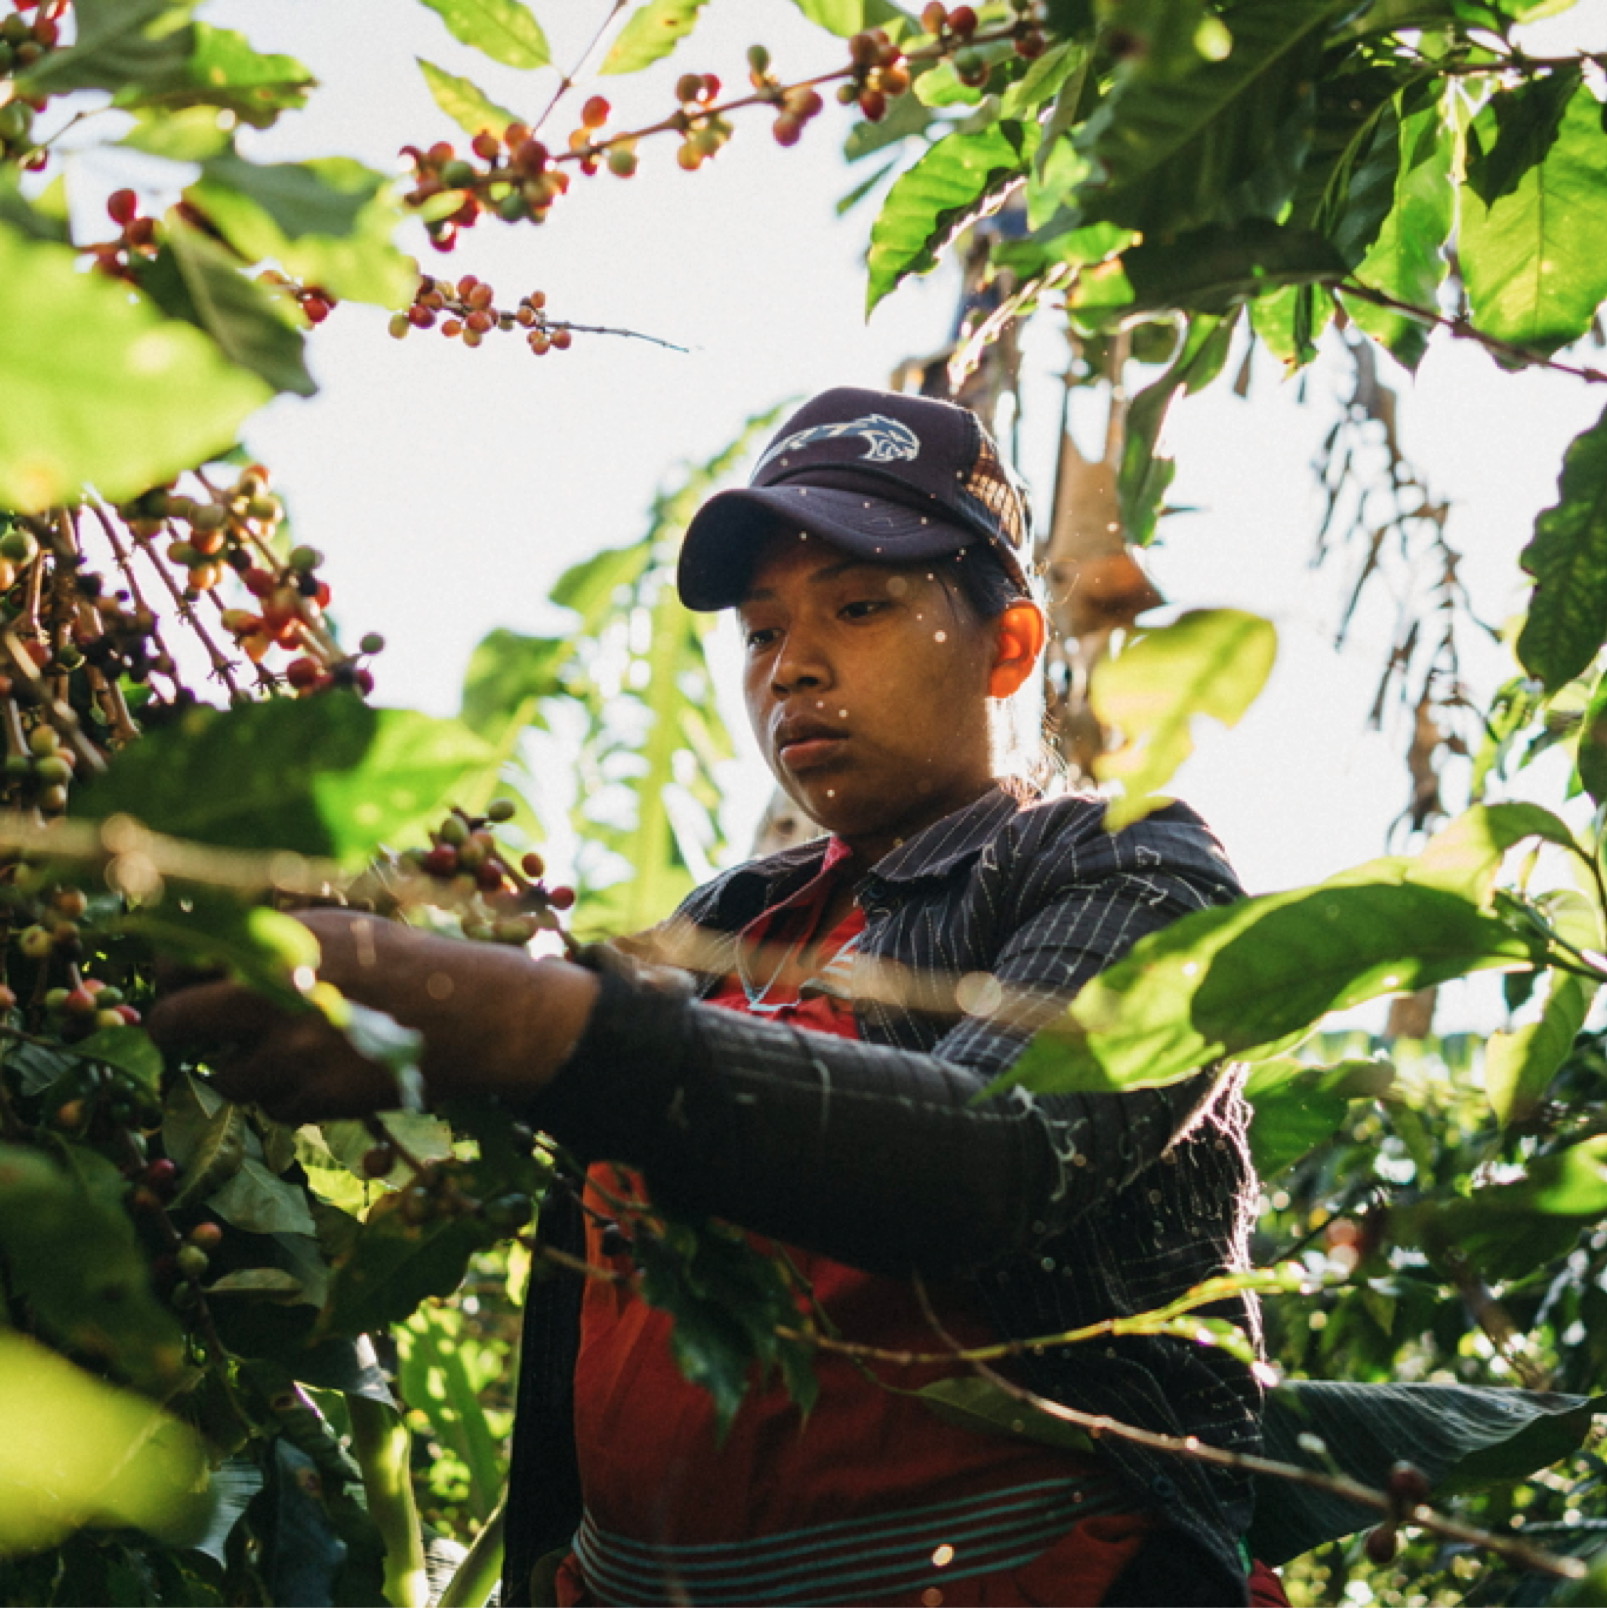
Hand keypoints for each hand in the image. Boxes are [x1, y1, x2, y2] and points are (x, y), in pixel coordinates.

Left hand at [147, 908, 599, 1123]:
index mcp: (276, 944)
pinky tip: (323, 1072)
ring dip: (243, 1067)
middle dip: (175, 1028)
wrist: (474, 1013)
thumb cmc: (405, 961)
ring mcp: (291, 1054)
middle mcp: (272, 996)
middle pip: (169, 1024)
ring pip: (223, 1077)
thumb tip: (203, 950)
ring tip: (284, 1050)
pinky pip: (272, 1108)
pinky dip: (288, 1096)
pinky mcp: (316, 1100)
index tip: (187, 981)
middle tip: (192, 1029)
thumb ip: (270, 939)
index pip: (173, 962)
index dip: (173, 974)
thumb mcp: (336, 927)